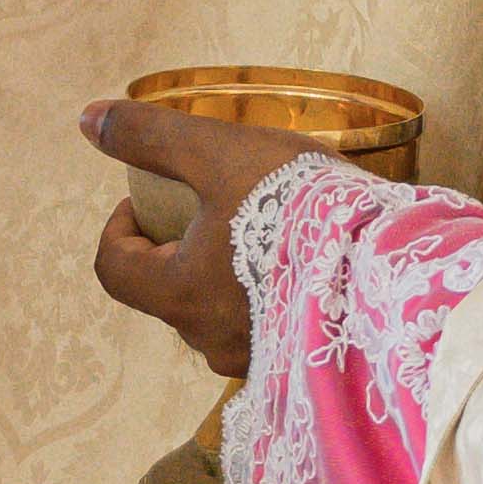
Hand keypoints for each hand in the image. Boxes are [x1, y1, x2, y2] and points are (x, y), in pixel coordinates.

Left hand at [78, 99, 328, 385]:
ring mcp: (258, 357)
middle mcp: (210, 339)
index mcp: (179, 293)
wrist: (396, 260)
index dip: (119, 228)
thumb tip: (87, 120)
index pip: (114, 270)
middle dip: (178, 246)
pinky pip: (266, 328)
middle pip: (167, 291)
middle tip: (214, 204)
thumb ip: (153, 138)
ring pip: (217, 313)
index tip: (146, 198)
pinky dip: (267, 297)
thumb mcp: (220, 154)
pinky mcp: (302, 363)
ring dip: (224, 275)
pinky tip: (303, 263)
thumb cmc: (298, 204)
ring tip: (266, 230)